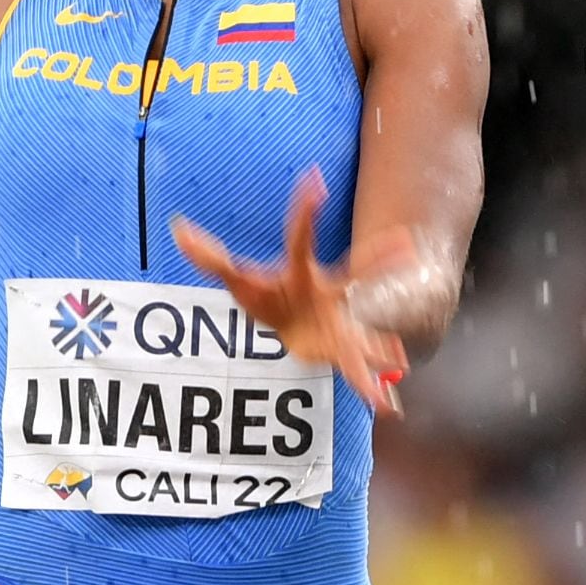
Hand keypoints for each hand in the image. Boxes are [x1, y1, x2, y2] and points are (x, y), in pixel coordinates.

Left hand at [172, 169, 412, 415]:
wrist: (292, 327)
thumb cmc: (268, 298)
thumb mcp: (238, 280)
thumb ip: (210, 257)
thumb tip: (177, 229)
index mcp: (302, 272)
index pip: (301, 238)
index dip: (305, 210)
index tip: (315, 181)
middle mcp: (328, 293)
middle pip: (355, 274)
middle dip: (380, 260)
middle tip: (407, 243)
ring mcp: (339, 321)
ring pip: (363, 330)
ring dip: (380, 345)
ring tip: (397, 357)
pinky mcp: (340, 350)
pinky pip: (357, 370)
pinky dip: (371, 387)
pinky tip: (386, 403)